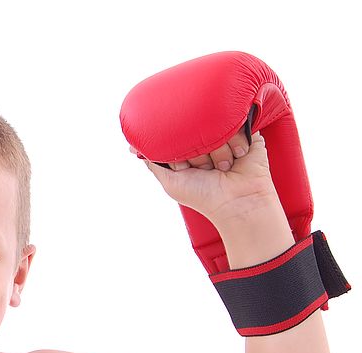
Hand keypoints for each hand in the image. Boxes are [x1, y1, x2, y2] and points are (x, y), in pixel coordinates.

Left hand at [132, 130, 281, 230]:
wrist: (239, 203)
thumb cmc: (203, 196)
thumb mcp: (169, 181)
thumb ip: (153, 162)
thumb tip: (133, 147)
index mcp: (188, 152)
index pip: (174, 137)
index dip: (176, 152)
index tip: (183, 168)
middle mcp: (206, 142)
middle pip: (191, 130)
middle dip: (195, 152)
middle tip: (204, 170)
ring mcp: (226, 135)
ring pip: (212, 126)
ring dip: (215, 151)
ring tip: (222, 167)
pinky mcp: (246, 131)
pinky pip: (235, 122)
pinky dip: (233, 142)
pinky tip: (236, 159)